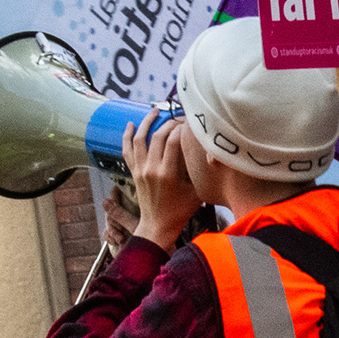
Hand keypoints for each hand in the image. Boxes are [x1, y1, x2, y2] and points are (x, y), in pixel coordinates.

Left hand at [127, 113, 206, 244]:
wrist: (157, 226)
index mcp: (167, 173)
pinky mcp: (134, 172)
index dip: (182, 128)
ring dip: (146, 122)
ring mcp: (140, 169)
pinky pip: (127, 149)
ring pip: (140, 139)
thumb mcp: (196, 192)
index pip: (173, 141)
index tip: (190, 123)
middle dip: (169, 123)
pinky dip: (127, 135)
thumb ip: (201, 172)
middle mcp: (151, 168)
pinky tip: (131, 124)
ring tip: (154, 111)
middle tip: (179, 119)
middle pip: (158, 136)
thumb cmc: (179, 211)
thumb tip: (211, 155)